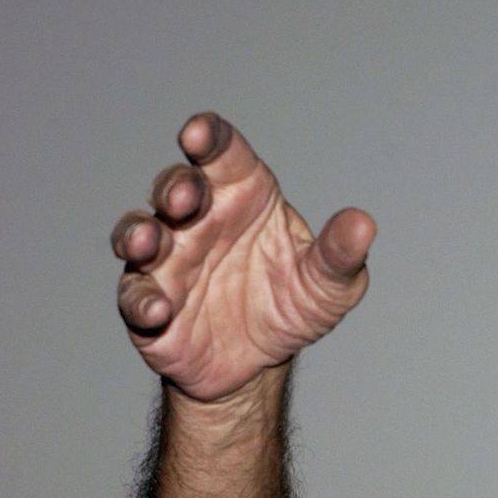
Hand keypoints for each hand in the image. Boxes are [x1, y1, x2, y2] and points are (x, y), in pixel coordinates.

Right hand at [112, 114, 374, 401]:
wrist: (262, 363)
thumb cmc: (292, 304)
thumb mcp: (328, 285)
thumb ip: (340, 254)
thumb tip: (363, 224)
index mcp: (244, 196)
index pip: (223, 154)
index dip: (209, 138)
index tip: (200, 134)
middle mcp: (199, 219)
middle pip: (176, 187)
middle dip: (176, 187)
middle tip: (186, 198)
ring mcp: (168, 259)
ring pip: (140, 234)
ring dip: (140, 235)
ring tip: (148, 244)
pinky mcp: (147, 303)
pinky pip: (135, 295)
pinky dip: (142, 299)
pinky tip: (158, 310)